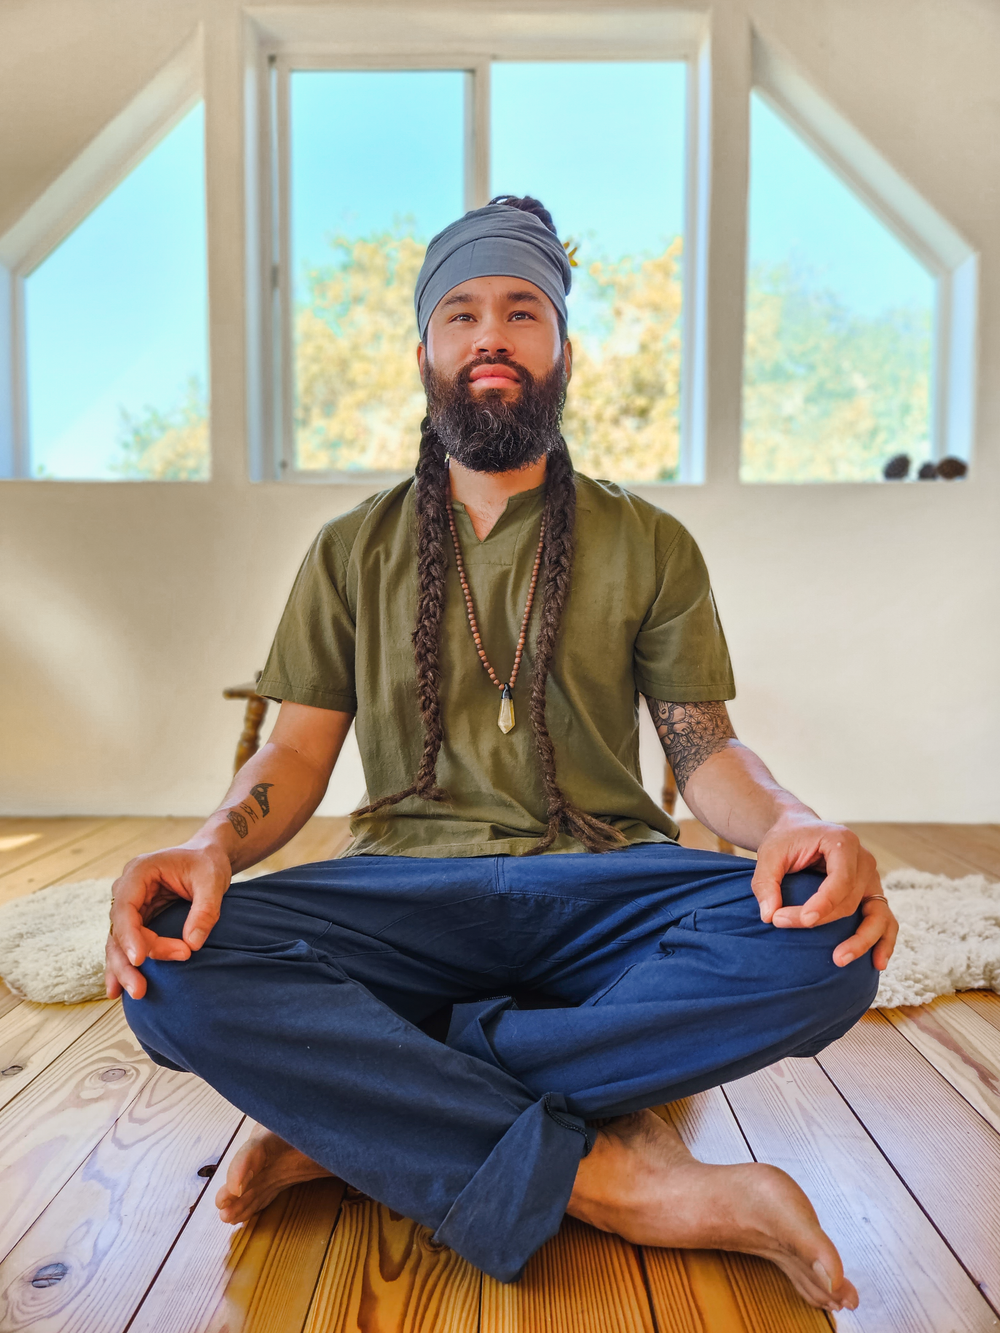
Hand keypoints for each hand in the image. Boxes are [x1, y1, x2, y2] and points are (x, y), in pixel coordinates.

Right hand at [105, 844, 230, 1000]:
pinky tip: (117, 990)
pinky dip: (123, 966)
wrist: (207, 857)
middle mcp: (127, 890)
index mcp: (139, 872)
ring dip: (124, 969)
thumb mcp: (213, 880)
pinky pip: (126, 945)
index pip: (125, 908)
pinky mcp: (138, 920)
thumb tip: (192, 945)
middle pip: (118, 930)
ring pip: (118, 942)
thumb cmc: (208, 864)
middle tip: (140, 989)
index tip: (141, 959)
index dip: (130, 936)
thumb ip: (205, 910)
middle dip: (128, 961)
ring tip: (135, 994)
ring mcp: (130, 906)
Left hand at [751, 817, 897, 969]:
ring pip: (876, 914)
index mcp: (843, 842)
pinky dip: (883, 941)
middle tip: (781, 923)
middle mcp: (864, 860)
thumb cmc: (785, 840)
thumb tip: (769, 916)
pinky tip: (877, 963)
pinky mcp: (872, 894)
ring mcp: (872, 878)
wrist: (799, 830)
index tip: (803, 920)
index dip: (824, 903)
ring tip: (839, 960)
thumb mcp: (769, 854)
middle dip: (822, 920)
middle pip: (850, 900)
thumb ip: (766, 882)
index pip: (840, 880)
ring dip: (862, 940)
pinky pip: (886, 919)